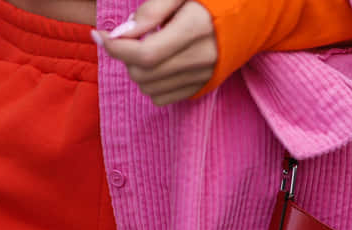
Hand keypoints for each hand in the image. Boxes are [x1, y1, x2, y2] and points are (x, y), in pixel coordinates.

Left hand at [91, 0, 217, 105]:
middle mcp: (202, 58)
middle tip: (128, 37)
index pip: (145, 54)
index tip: (100, 34)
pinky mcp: (204, 87)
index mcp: (197, 28)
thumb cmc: (213, 0)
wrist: (251, 17)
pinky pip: (163, 98)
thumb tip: (122, 34)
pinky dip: (151, 84)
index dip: (115, 47)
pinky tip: (158, 65)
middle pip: (144, 74)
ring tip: (146, 48)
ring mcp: (204, 76)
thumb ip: (152, 11)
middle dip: (124, 57)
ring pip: (149, 89)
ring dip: (137, 71)